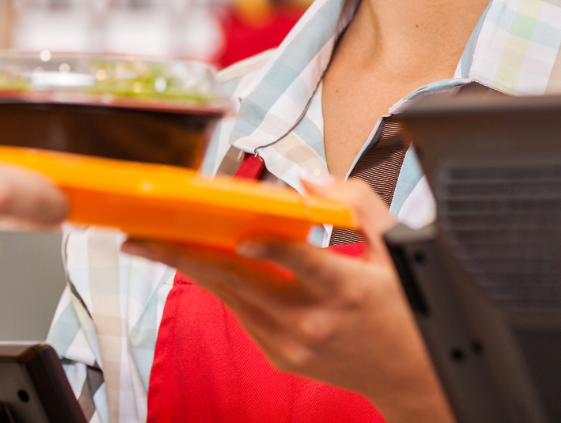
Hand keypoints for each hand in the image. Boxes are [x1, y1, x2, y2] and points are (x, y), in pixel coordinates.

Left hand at [122, 179, 452, 422]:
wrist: (416, 378)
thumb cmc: (407, 309)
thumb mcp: (398, 249)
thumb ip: (356, 205)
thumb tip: (309, 181)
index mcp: (345, 290)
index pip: (297, 261)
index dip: (266, 245)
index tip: (238, 228)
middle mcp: (313, 321)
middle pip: (240, 280)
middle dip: (185, 254)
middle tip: (143, 235)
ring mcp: (293, 343)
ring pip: (230, 296)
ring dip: (189, 267)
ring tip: (152, 243)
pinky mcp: (281, 354)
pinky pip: (241, 311)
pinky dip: (219, 283)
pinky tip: (197, 261)